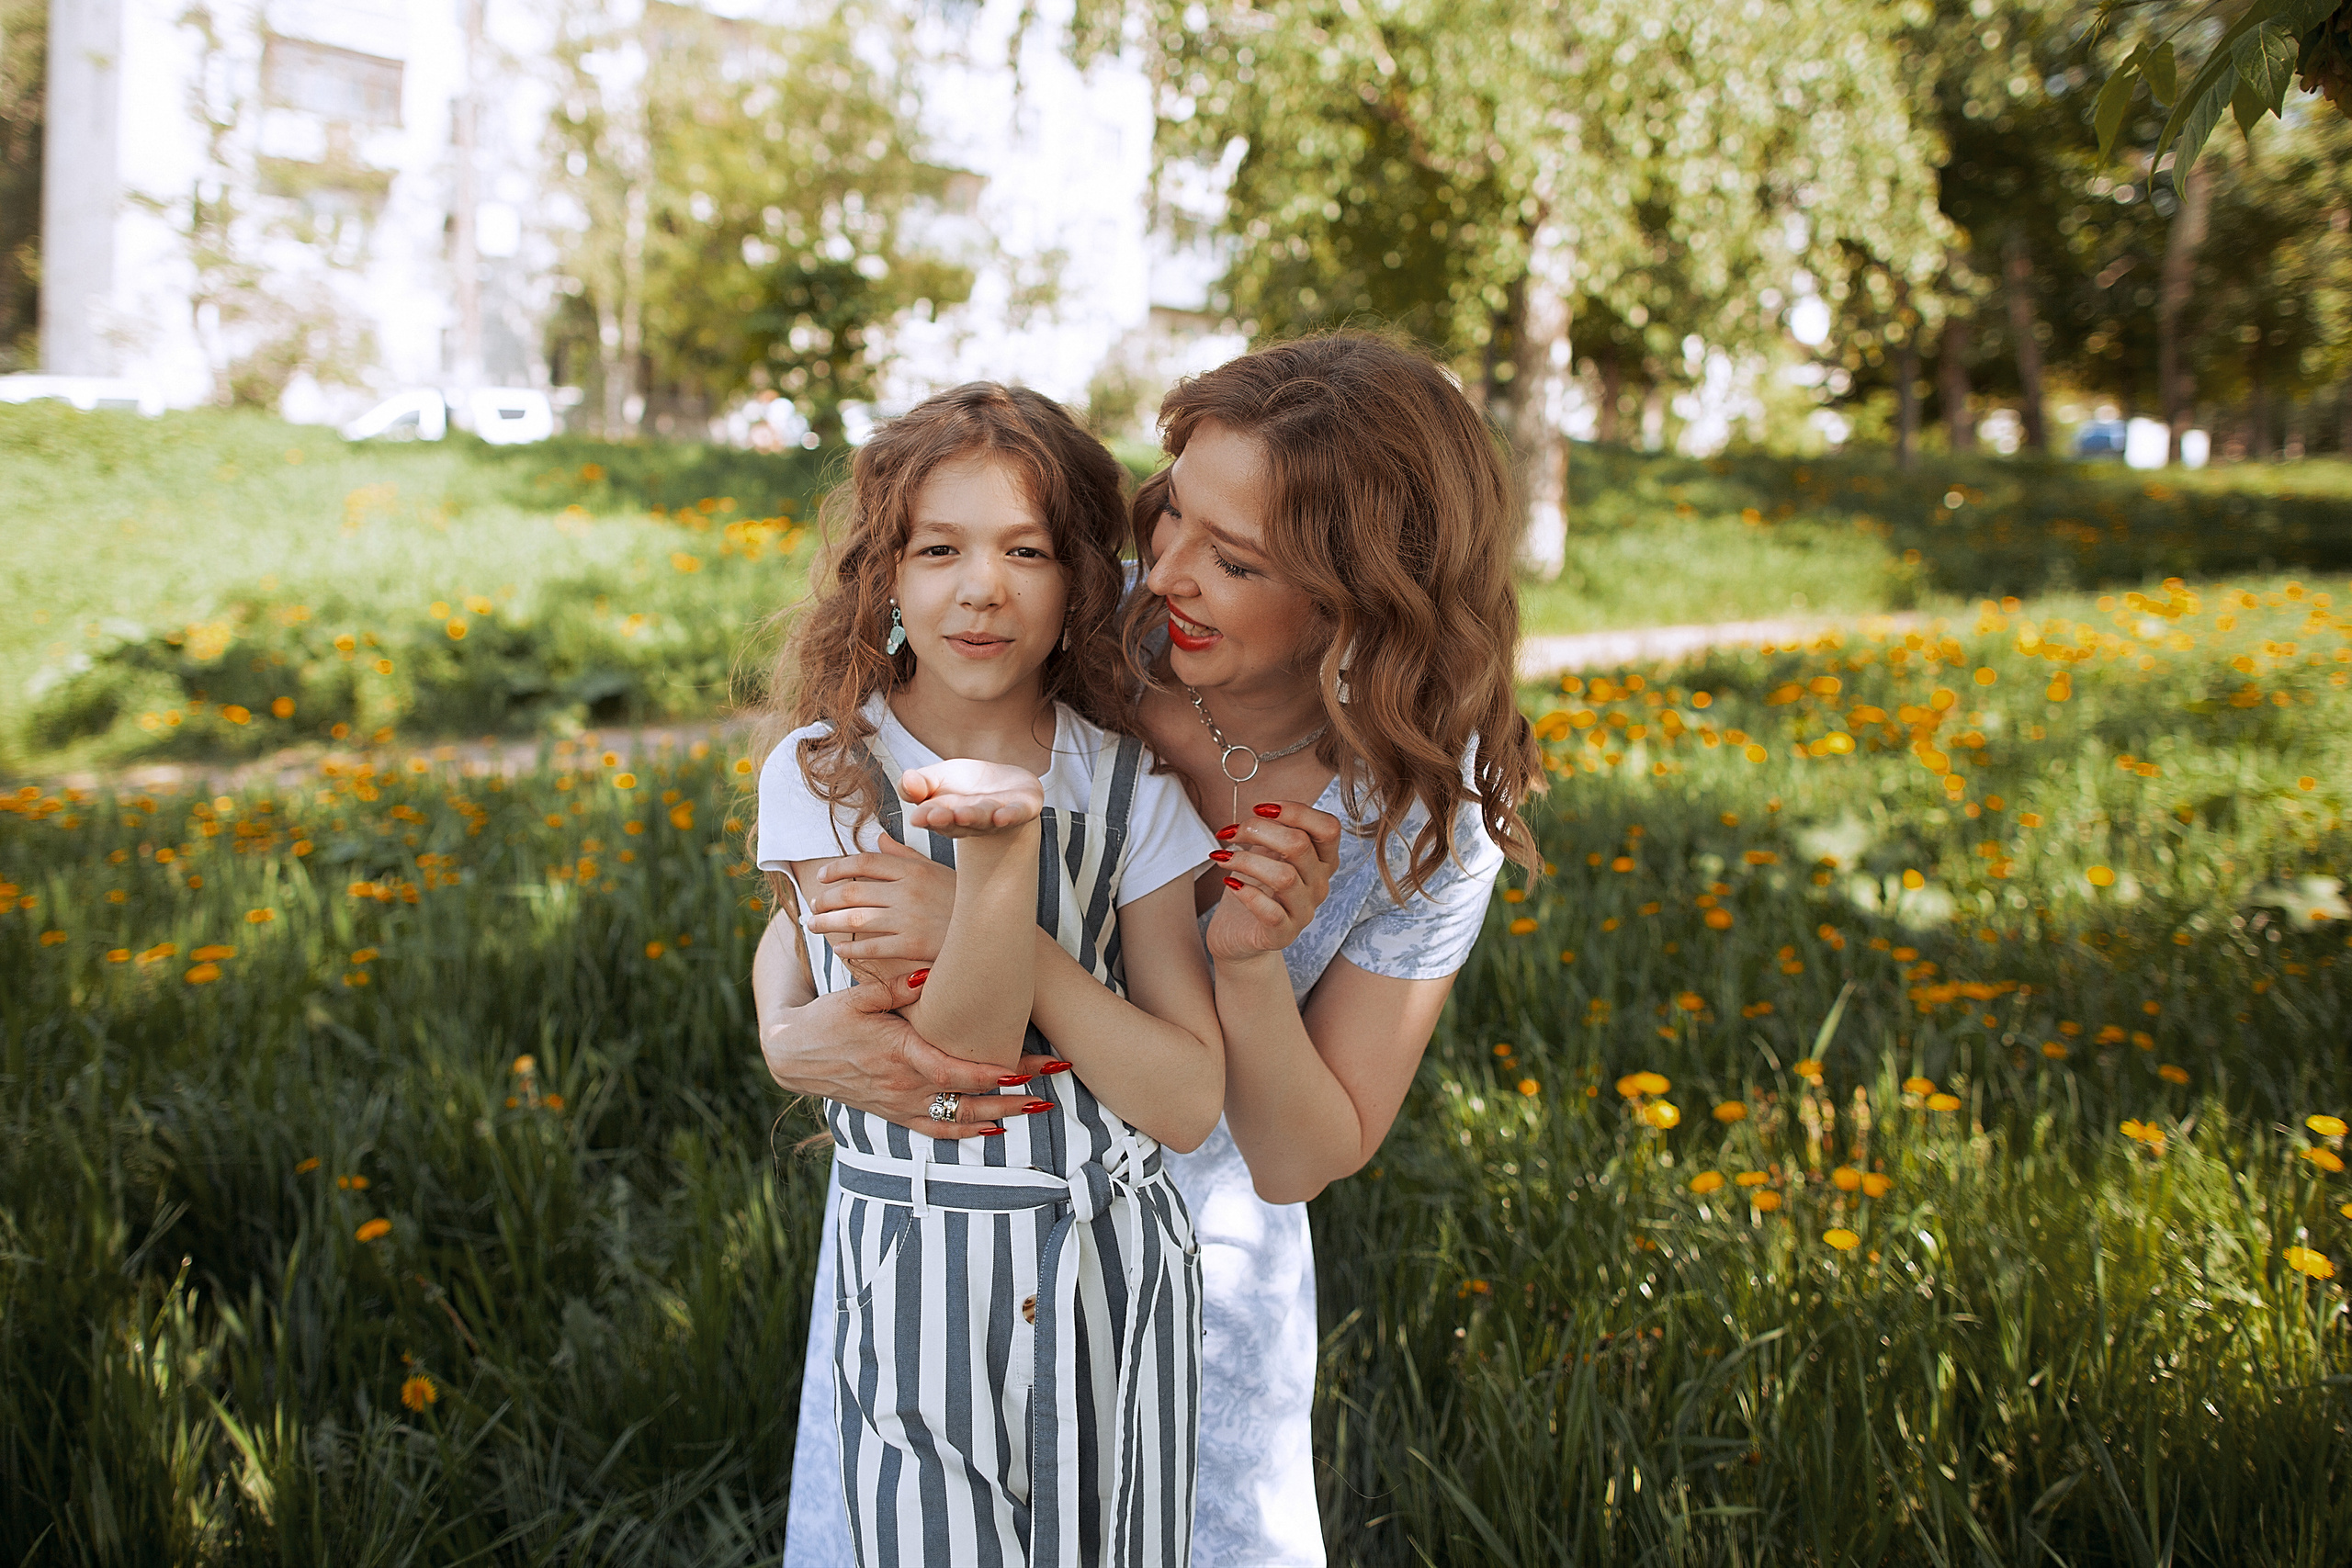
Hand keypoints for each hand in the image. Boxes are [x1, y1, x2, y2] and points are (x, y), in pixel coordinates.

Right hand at [760, 970, 1069, 1136]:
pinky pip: (934, 1131)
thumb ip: (896, 987)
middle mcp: (903, 1087)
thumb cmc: (828, 1018)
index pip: (953, 1071)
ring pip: (956, 1121)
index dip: (989, 1074)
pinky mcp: (893, 1112)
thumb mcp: (858, 996)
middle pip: (966, 1100)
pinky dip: (964, 1133)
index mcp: (898, 1056)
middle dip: (1010, 1097)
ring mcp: (899, 1104)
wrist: (795, 1052)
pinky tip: (992, 1129)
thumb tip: (930, 972)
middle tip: (1048, 1092)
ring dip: (997, 1116)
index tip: (1022, 1071)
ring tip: (1034, 1109)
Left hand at [803, 835, 954, 961]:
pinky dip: (850, 950)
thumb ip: (905, 855)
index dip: (837, 868)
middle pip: (852, 891)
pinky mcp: (912, 944)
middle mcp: (908, 890)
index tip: (822, 876)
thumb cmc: (963, 900)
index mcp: (914, 869)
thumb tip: (878, 837)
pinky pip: (871, 947)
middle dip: (825, 899)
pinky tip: (840, 951)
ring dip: (827, 923)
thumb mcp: (938, 870)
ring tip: (813, 925)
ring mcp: (909, 918)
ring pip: (854, 920)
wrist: (991, 932)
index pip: (865, 862)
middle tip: (812, 905)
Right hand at [900, 759, 1042, 837]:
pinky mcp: (1021, 810)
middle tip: (937, 816)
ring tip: (964, 813)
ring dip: (974, 817)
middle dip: (947, 819)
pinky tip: (1002, 816)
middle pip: (957, 822)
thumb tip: (906, 779)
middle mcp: (971, 822)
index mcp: (946, 817)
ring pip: (984, 818)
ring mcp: (996, 818)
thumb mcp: (937, 778)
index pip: (932, 818)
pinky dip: (1010, 816)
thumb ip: (918, 784)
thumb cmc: (966, 786)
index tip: (918, 817)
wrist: (1005, 786)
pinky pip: (1016, 814)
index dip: (926, 818)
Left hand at [1205, 800, 1341, 965]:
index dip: (1295, 811)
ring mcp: (1304, 912)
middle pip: (1299, 845)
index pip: (1328, 827)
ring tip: (1222, 858)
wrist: (1239, 933)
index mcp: (1323, 860)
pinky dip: (1247, 893)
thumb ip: (1273, 831)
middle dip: (1258, 830)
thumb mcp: (1267, 852)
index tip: (1259, 809)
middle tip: (1230, 833)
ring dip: (1246, 860)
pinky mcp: (1283, 934)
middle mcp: (1320, 885)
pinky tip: (1230, 884)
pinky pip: (1271, 912)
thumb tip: (1260, 812)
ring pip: (1284, 877)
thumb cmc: (1255, 887)